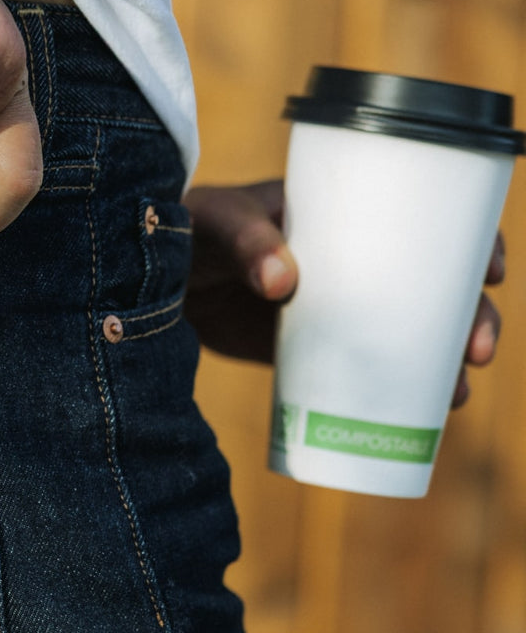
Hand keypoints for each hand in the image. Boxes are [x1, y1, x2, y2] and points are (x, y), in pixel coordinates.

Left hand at [182, 179, 503, 407]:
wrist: (142, 282)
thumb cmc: (188, 230)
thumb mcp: (218, 221)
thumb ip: (247, 241)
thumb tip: (284, 281)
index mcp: (342, 214)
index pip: (423, 218)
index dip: (469, 240)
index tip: (490, 269)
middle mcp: (350, 261)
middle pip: (432, 287)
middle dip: (469, 318)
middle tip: (477, 350)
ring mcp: (331, 308)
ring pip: (406, 334)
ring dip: (441, 364)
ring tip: (452, 396)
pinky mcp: (306, 348)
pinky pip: (361, 369)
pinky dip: (391, 393)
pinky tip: (418, 417)